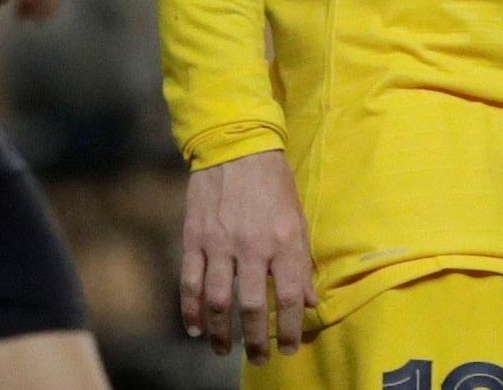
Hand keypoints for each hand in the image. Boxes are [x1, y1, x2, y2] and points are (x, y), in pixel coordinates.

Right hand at [181, 149, 317, 364]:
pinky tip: (197, 328)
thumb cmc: (273, 183)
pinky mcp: (195, 237)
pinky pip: (191, 281)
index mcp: (284, 241)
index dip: (289, 329)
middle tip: (258, 358)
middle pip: (253, 307)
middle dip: (256, 340)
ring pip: (219, 300)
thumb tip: (311, 301)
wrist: (235, 145)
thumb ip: (303, 261)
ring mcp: (220, 243)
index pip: (289, 297)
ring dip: (221, 332)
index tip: (287, 349)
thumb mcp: (298, 218)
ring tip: (224, 350)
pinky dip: (192, 308)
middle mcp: (252, 246)